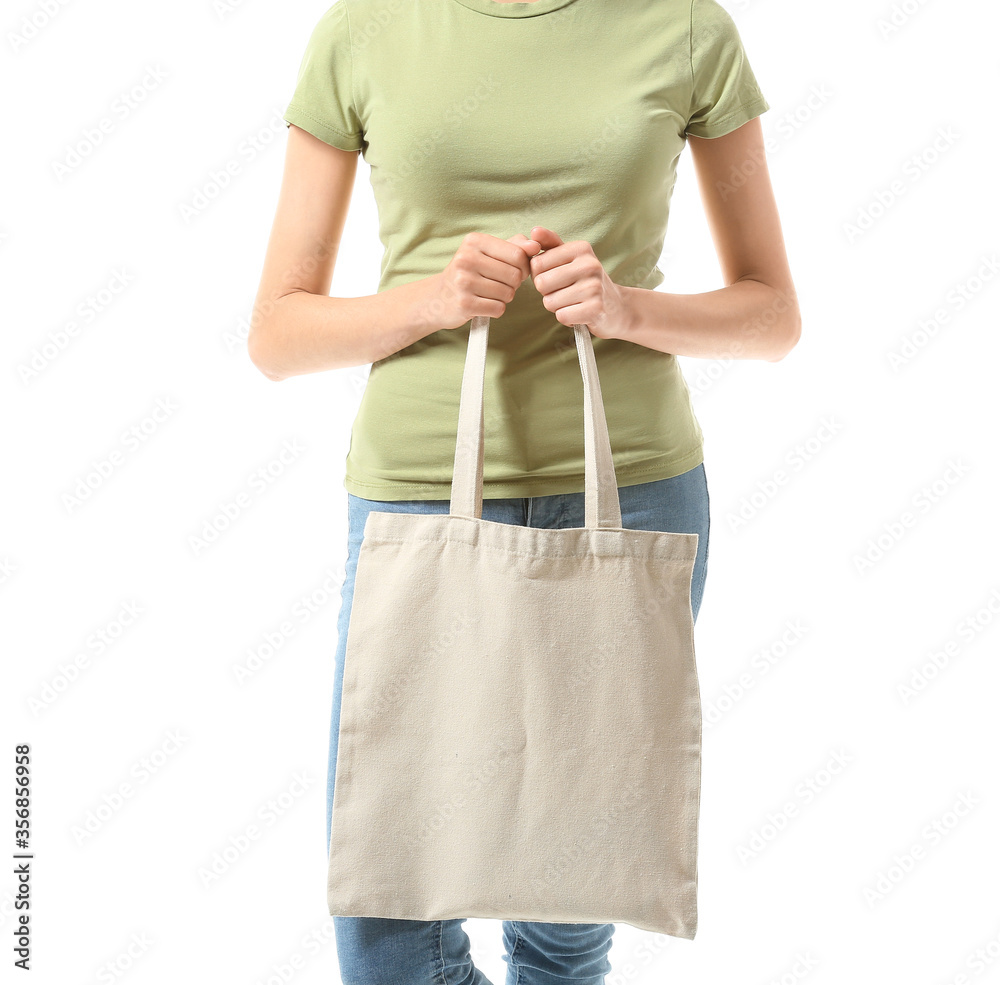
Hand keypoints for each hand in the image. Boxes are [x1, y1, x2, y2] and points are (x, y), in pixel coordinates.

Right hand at [424, 232, 541, 331]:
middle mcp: (466, 259)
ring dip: (505, 297)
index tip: (514, 270)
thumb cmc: (470, 273)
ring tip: (490, 294)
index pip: (518, 254)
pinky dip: (496, 309)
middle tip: (499, 284)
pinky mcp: (464, 304)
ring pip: (508, 293)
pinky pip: (499, 308)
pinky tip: (484, 304)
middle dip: (514, 284)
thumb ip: (515, 246)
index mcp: (474, 242)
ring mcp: (463, 282)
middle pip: (515, 275)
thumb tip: (536, 245)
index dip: (523, 267)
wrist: (439, 298)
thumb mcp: (489, 253)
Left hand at [526, 226, 629, 339]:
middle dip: (547, 292)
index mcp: (581, 248)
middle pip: (541, 283)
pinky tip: (579, 312)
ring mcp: (594, 287)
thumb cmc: (585, 280)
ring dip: (557, 306)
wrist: (616, 307)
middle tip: (565, 291)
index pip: (537, 263)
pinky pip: (561, 316)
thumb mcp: (570, 257)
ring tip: (573, 301)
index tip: (556, 276)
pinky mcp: (595, 309)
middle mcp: (589, 265)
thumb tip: (534, 231)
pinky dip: (566, 318)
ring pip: (549, 302)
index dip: (540, 275)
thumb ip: (550, 243)